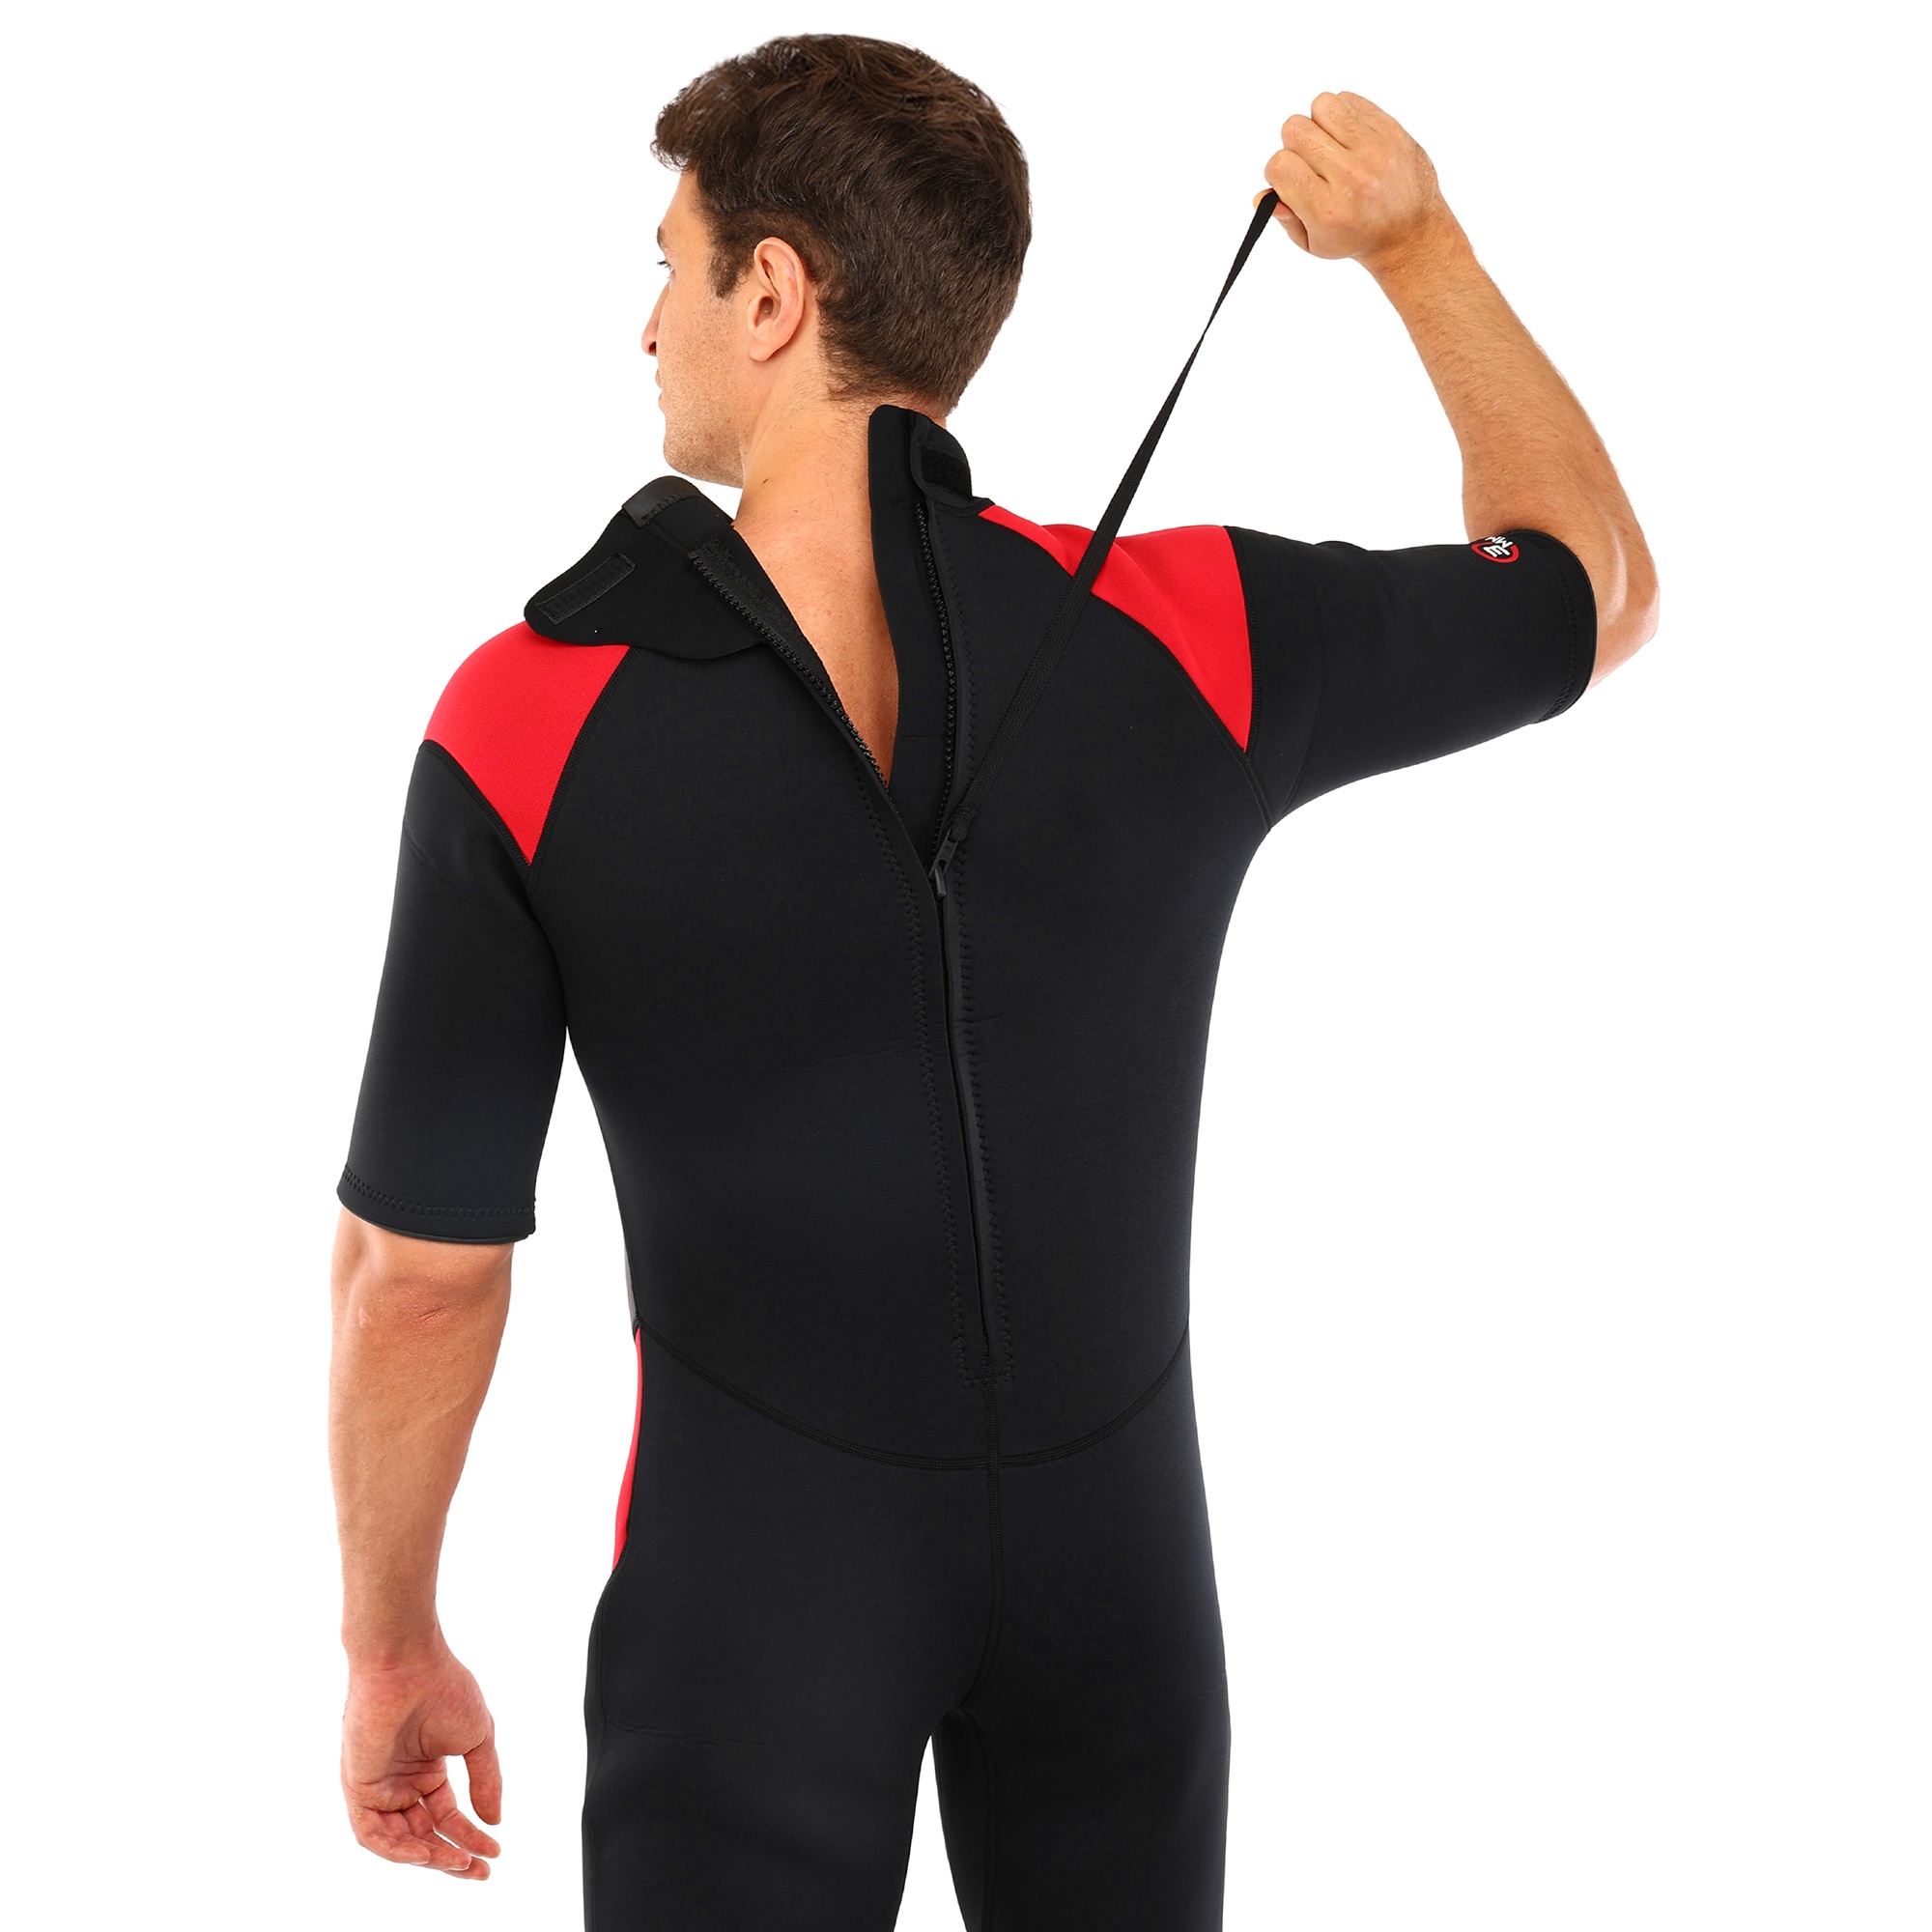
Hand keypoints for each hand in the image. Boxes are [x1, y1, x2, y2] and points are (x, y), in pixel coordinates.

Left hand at [341, 1643, 502, 1879]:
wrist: (408, 1663)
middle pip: (425, 1835)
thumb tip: (494, 1821)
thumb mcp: (477, 1739)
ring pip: (399, 1841)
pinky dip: (398, 1849)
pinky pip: (373, 1834)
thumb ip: (486, 1781)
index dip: (471, 1837)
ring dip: (429, 1857)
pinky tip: (427, 1853)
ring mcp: (379, 1787)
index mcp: (426, 1770)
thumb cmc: (443, 1688)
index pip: (448, 1816)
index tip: (495, 1852)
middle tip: (480, 1871)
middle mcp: (401, 1782)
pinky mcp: (358, 1787)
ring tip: (460, 1863)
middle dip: (452, 1857)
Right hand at [1261, 93, 1457, 275]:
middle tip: (1312, 162)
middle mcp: (1350, 177)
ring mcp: (1373, 150)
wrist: (1411, 232)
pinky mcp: (1391, 130)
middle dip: (1296, 145)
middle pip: (1295, 129)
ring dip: (1319, 122)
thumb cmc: (1357, 237)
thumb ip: (1285, 218)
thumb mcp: (1315, 243)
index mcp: (1327, 209)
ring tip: (1331, 144)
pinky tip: (1349, 136)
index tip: (1292, 180)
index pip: (1279, 165)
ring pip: (1321, 105)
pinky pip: (1350, 99)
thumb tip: (1262, 196)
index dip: (1279, 171)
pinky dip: (1342, 114)